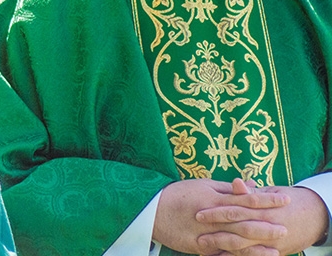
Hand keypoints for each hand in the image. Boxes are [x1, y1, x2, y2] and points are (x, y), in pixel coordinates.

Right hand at [153, 178, 288, 253]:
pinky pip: (222, 252)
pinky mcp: (198, 246)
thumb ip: (226, 189)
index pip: (246, 199)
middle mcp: (212, 217)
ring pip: (235, 240)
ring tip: (275, 247)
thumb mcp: (201, 186)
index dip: (266, 200)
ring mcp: (205, 233)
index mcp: (214, 198)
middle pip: (244, 221)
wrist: (149, 210)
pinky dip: (238, 255)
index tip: (284, 199)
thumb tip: (248, 186)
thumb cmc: (176, 194)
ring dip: (256, 244)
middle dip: (266, 225)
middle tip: (285, 227)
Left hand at [196, 182, 327, 254]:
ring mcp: (272, 244)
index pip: (236, 211)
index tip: (198, 212)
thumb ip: (251, 192)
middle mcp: (268, 228)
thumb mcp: (272, 192)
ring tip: (201, 246)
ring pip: (243, 249)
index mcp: (265, 210)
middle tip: (196, 232)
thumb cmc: (288, 200)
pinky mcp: (274, 253)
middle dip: (215, 233)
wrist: (315, 217)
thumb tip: (236, 181)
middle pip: (237, 232)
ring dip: (222, 248)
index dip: (216, 212)